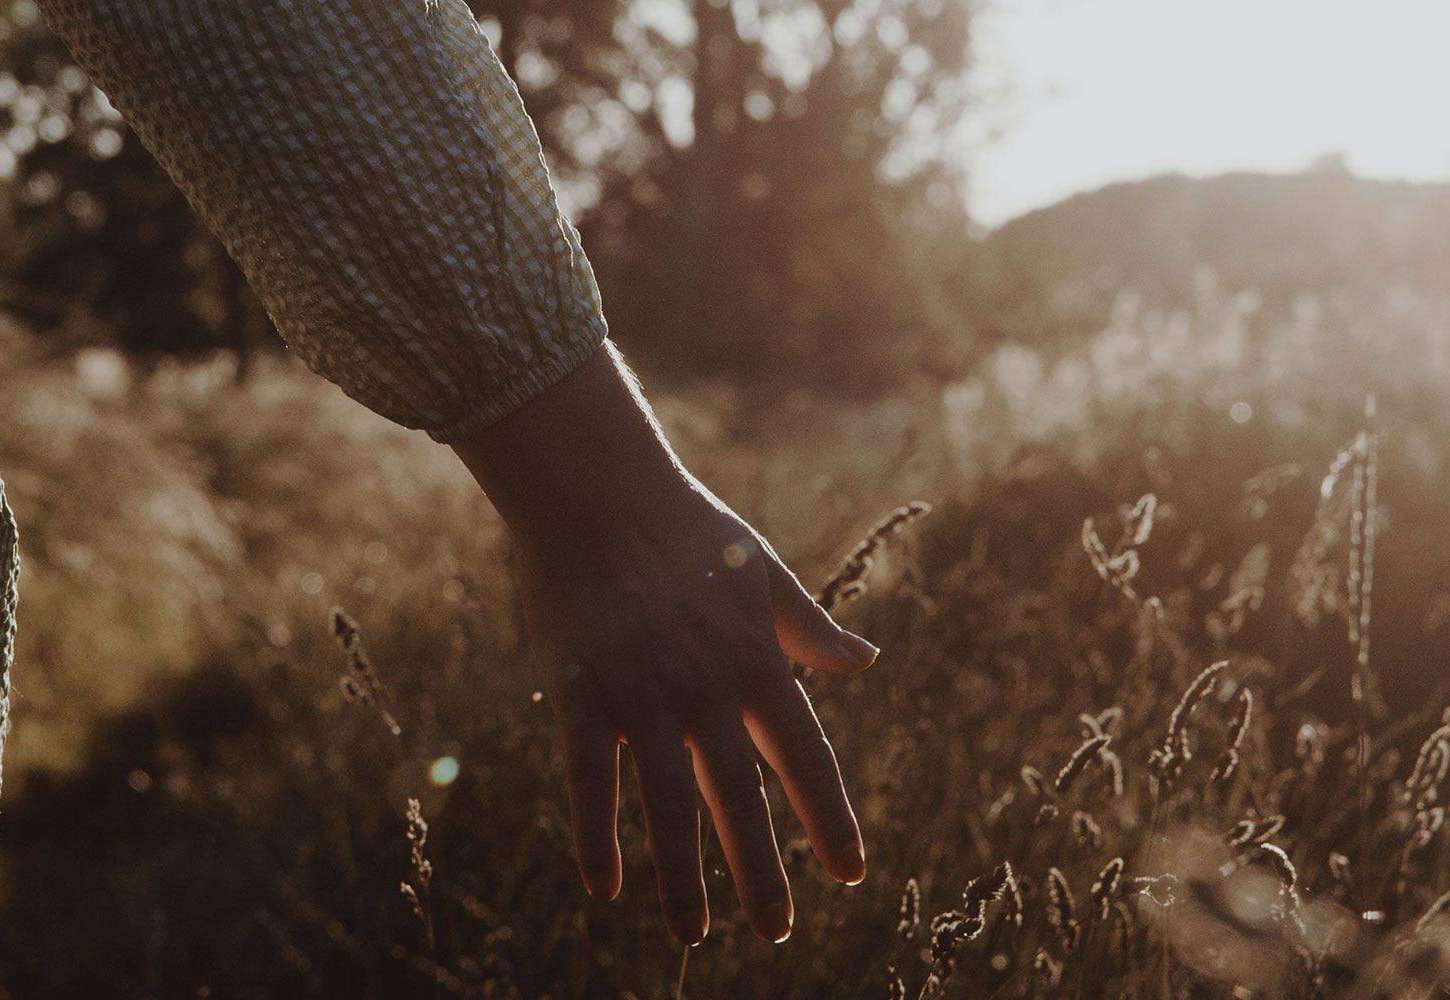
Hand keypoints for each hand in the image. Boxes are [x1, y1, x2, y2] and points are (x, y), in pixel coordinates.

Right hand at [453, 345, 877, 943]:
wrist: (596, 486)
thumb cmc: (686, 526)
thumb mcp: (765, 572)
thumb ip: (812, 630)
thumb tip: (869, 661)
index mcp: (758, 661)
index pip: (806, 759)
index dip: (829, 820)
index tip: (851, 873)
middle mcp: (706, 687)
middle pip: (739, 798)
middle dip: (761, 871)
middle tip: (775, 932)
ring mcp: (641, 693)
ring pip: (666, 806)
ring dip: (683, 876)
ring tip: (694, 934)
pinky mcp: (580, 693)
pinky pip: (589, 782)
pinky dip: (597, 838)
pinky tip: (605, 889)